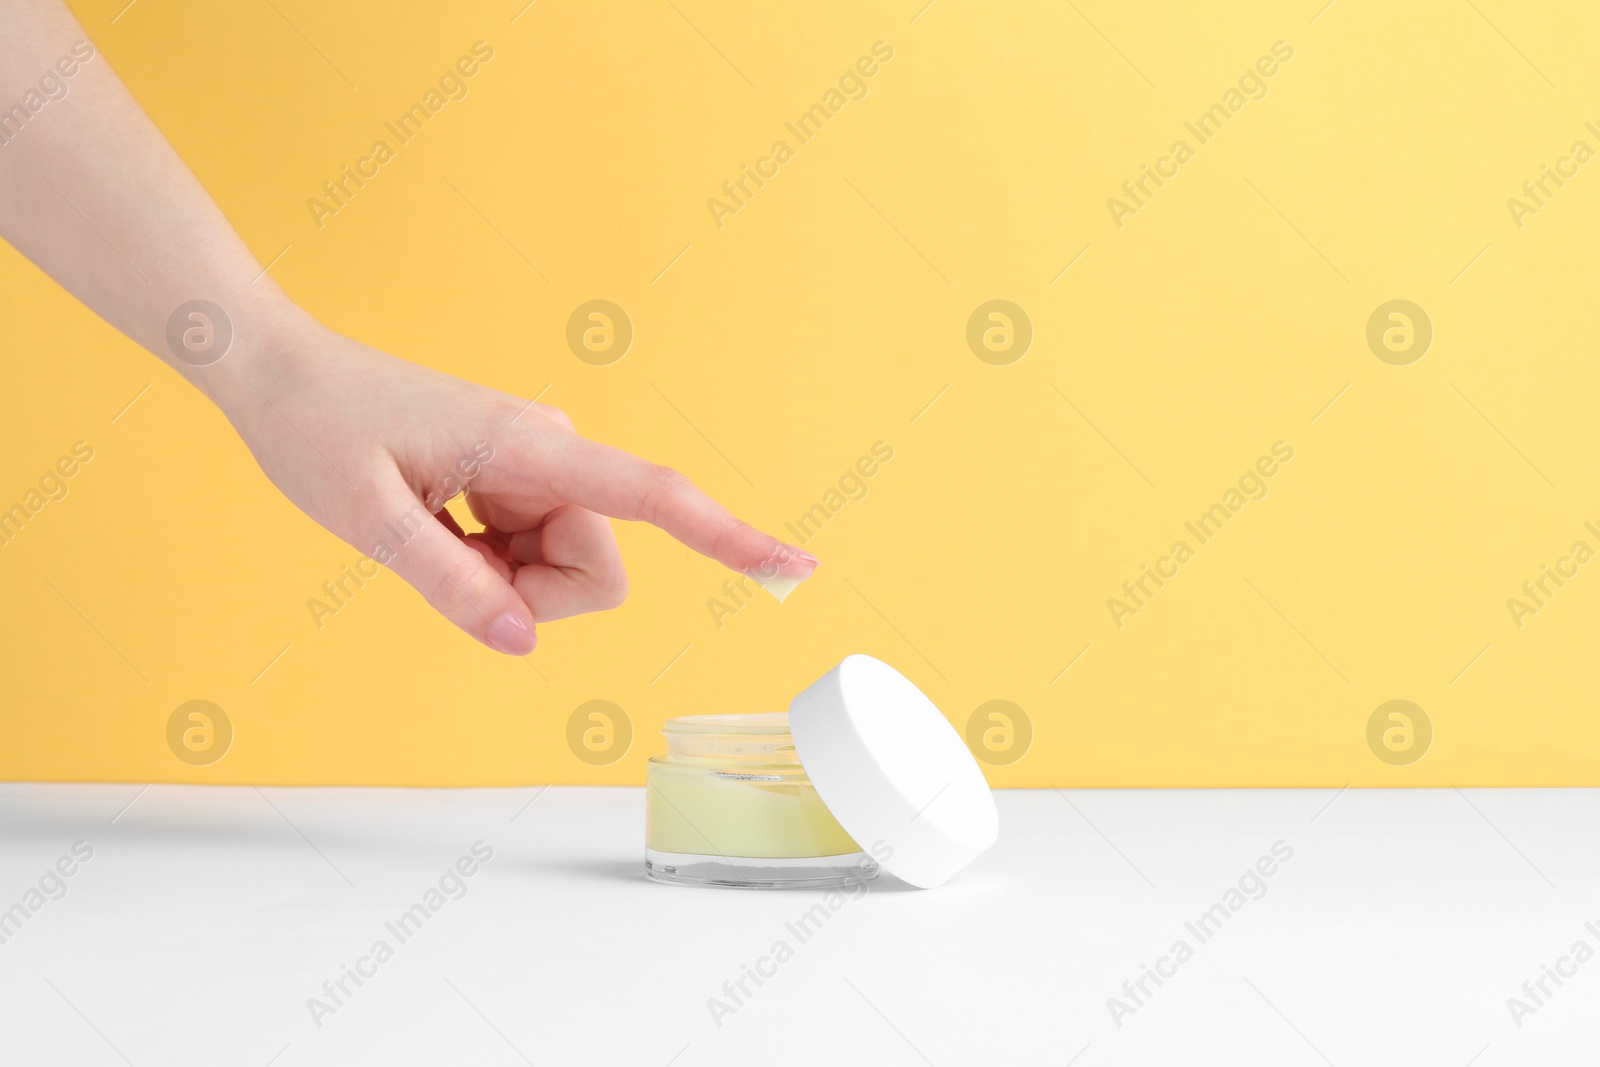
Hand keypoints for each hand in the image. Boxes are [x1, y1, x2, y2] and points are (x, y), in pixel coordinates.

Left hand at [219, 312, 817, 654]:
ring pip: (565, 569)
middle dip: (531, 594)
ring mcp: (538, 466)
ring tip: (429, 533)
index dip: (728, 536)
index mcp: (530, 448)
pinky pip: (534, 553)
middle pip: (597, 569)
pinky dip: (488, 562)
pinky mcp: (518, 477)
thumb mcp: (368, 521)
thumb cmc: (316, 427)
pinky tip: (435, 523)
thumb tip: (524, 642)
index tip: (797, 565)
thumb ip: (450, 585)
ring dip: (503, 579)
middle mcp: (553, 453)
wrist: (279, 368)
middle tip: (443, 560)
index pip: (654, 498)